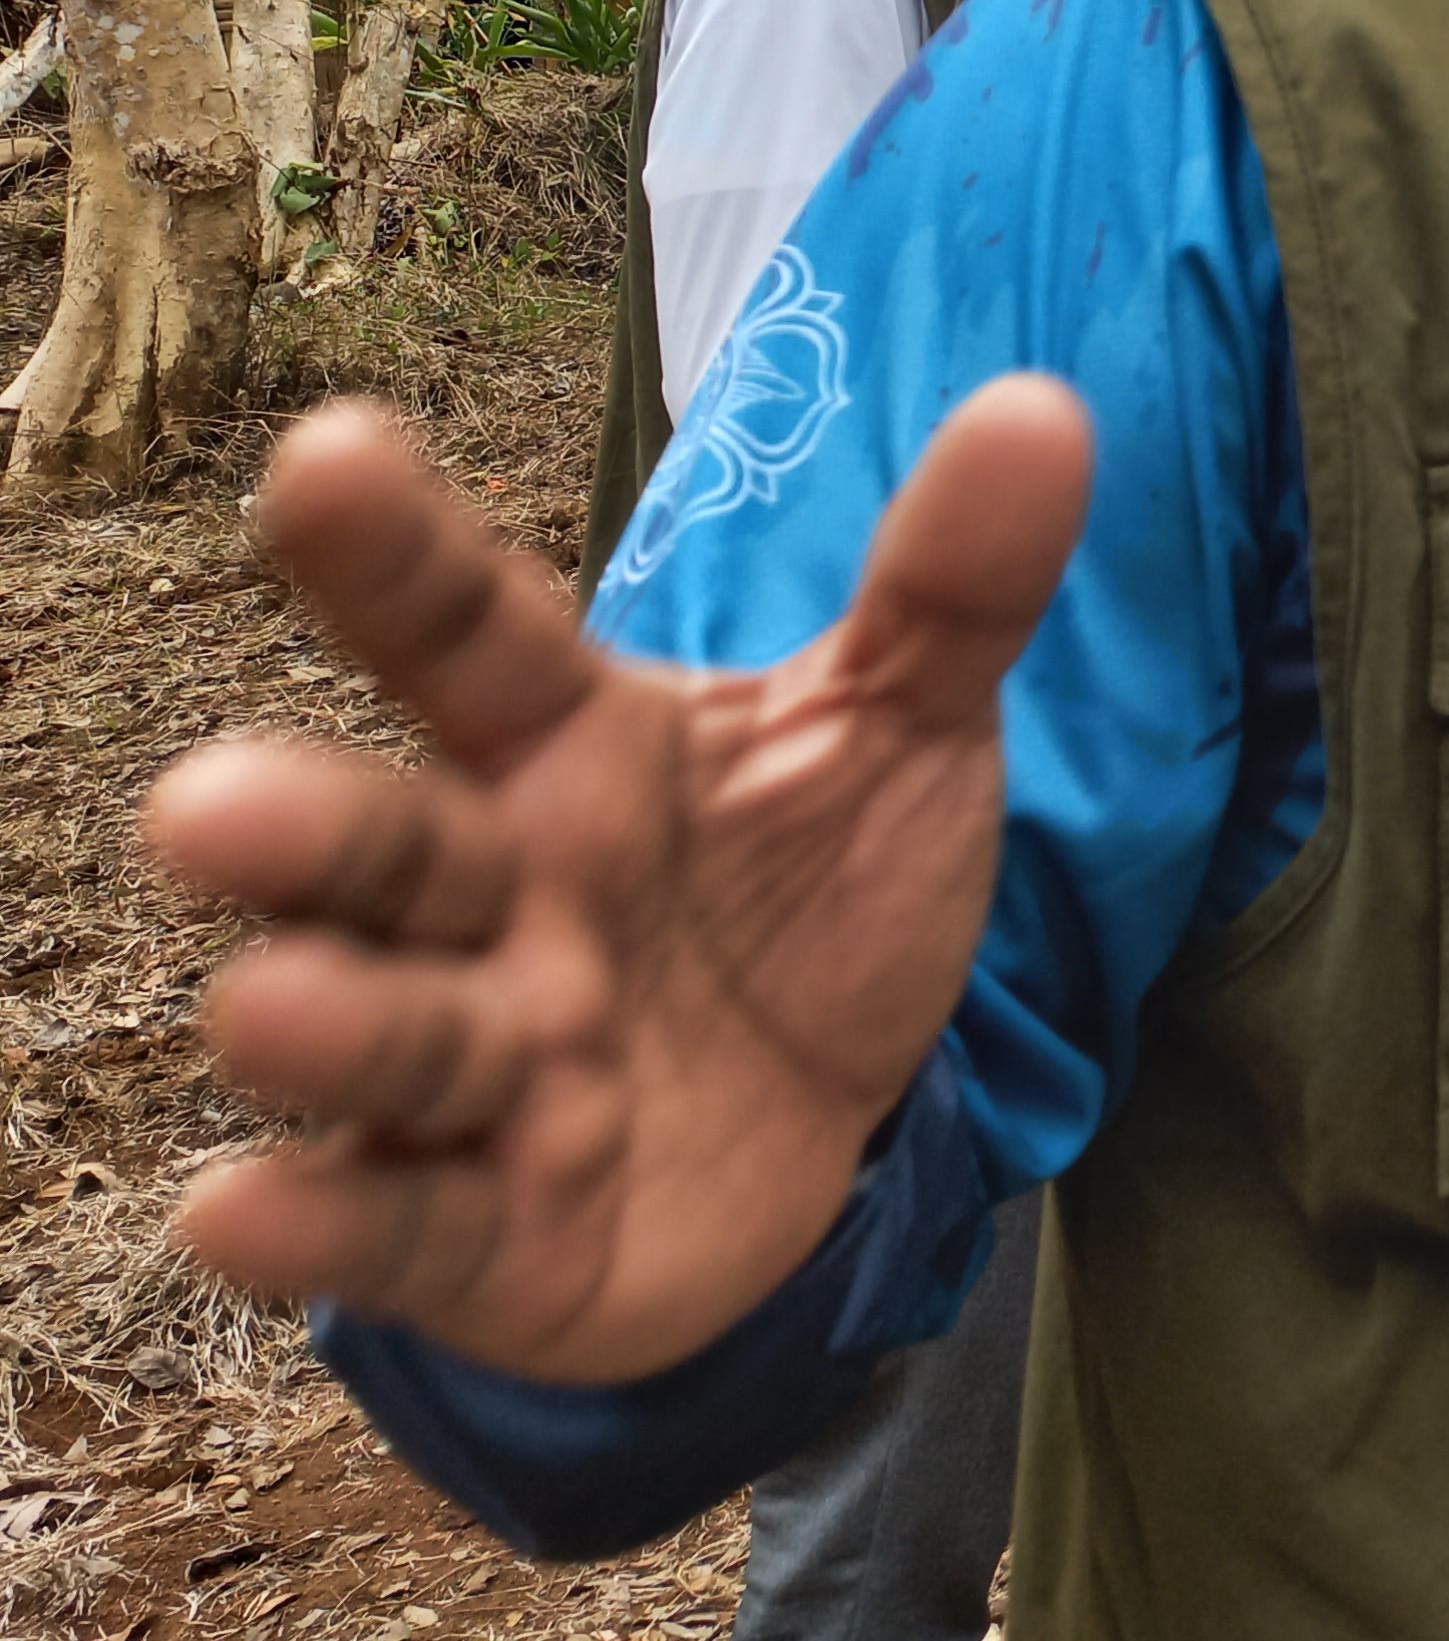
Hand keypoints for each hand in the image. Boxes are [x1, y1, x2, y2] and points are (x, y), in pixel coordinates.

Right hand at [148, 380, 1089, 1382]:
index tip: (330, 455)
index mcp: (574, 748)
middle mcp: (492, 897)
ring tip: (269, 1005)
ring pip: (384, 1037)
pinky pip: (396, 1227)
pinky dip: (321, 1227)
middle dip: (301, 828)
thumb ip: (952, 590)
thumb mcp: (902, 732)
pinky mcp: (483, 1231)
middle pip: (386, 848)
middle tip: (213, 806)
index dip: (401, 554)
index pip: (476, 634)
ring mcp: (479, 1068)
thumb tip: (1042, 409)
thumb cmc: (814, 891)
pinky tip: (240, 1214)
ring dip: (325, 1026)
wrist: (832, 1119)